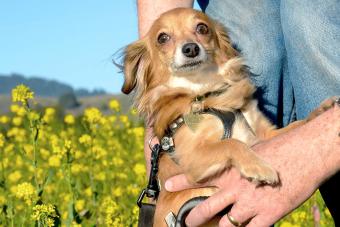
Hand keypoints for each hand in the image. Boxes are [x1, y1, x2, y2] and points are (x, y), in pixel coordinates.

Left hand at [165, 144, 317, 226]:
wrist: (302, 154)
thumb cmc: (278, 149)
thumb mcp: (252, 152)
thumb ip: (240, 162)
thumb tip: (236, 163)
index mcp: (230, 172)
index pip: (200, 177)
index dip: (182, 181)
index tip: (168, 184)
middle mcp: (235, 190)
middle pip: (208, 207)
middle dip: (195, 216)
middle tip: (186, 222)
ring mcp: (250, 204)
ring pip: (226, 224)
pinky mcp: (267, 214)